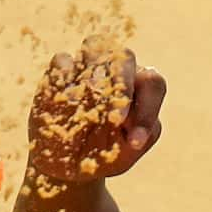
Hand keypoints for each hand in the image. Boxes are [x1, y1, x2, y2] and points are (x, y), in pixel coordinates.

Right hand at [26, 47, 168, 186]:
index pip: (152, 84)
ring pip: (94, 46)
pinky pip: (61, 62)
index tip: (134, 141)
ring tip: (84, 106)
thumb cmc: (103, 157)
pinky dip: (62, 78)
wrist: (65, 165)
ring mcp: (87, 68)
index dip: (147, 109)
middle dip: (122, 85)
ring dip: (91, 73)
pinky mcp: (59, 73)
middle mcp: (117, 72)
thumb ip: (137, 139)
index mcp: (140, 89)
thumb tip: (132, 129)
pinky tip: (61, 104)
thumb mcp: (124, 156)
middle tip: (115, 119)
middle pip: (126, 57)